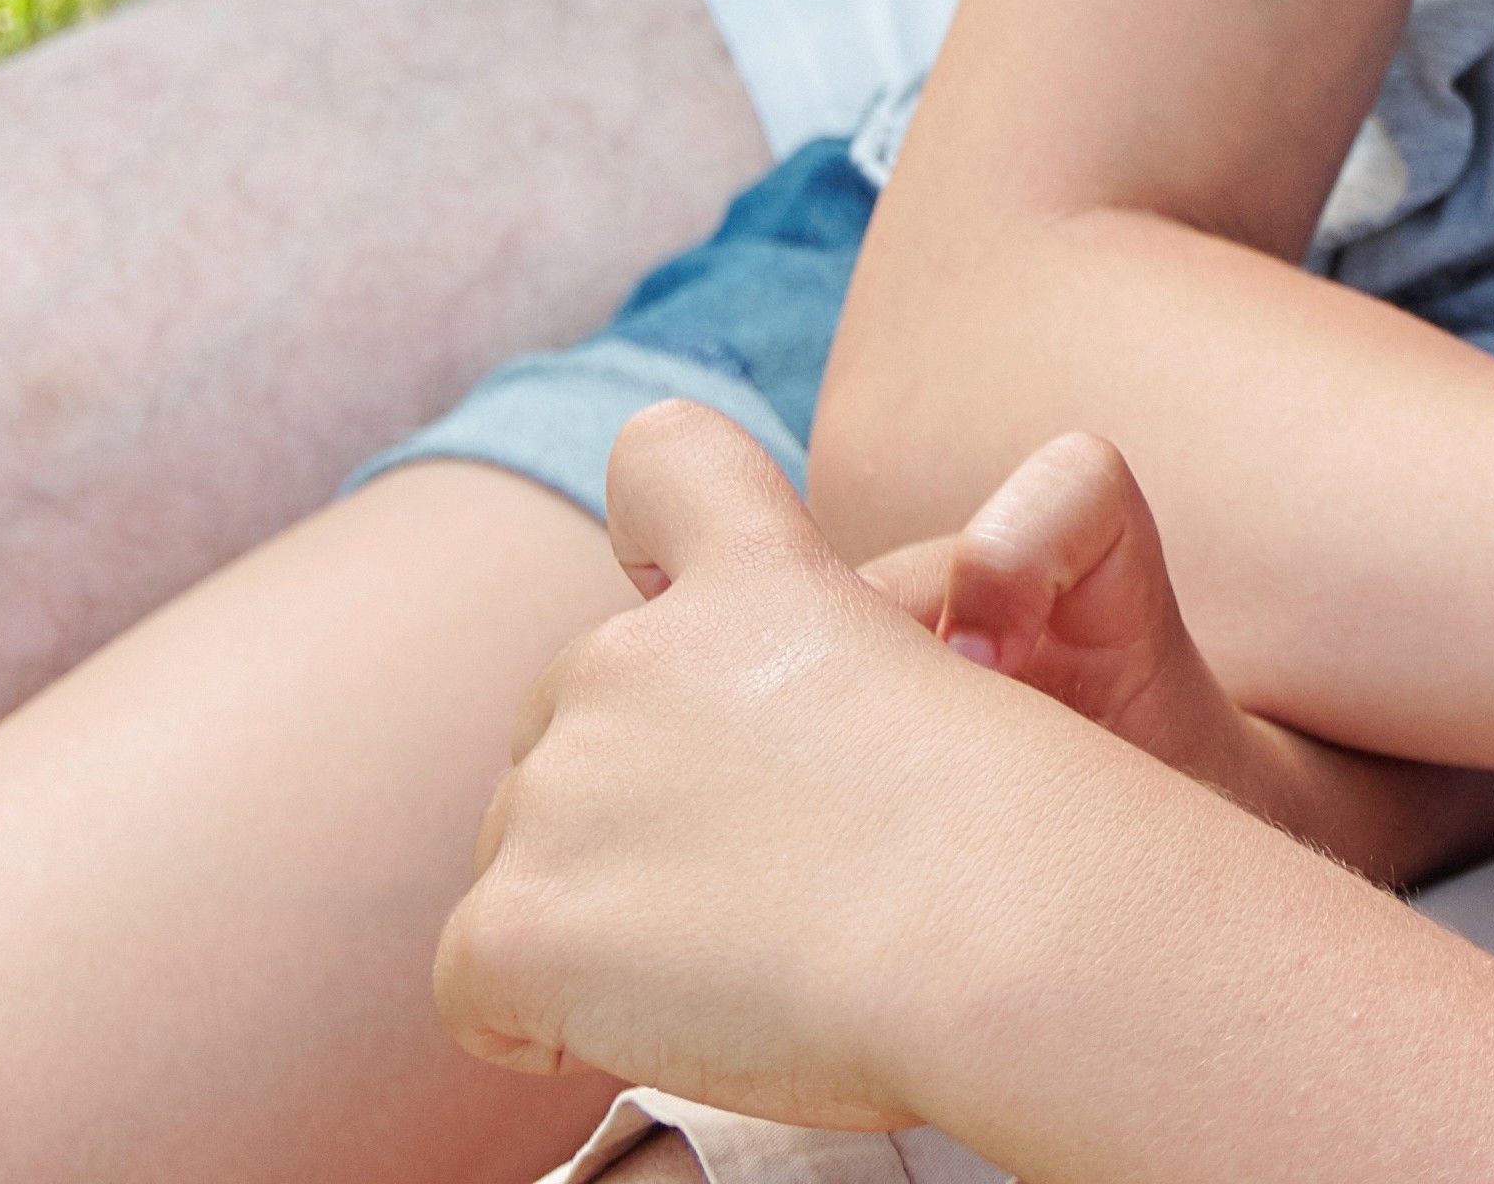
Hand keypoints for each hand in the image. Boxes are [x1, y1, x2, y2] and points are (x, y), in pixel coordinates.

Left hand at [448, 409, 1147, 1126]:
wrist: (1004, 939)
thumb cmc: (1019, 847)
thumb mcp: (942, 696)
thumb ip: (821, 688)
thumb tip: (746, 781)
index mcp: (756, 582)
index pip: (665, 462)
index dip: (650, 526)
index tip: (662, 585)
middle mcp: (633, 656)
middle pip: (563, 722)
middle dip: (622, 806)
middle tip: (755, 894)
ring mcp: (560, 787)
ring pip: (518, 860)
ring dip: (595, 918)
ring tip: (738, 973)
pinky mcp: (516, 922)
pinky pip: (474, 990)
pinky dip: (541, 1025)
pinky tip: (659, 1032)